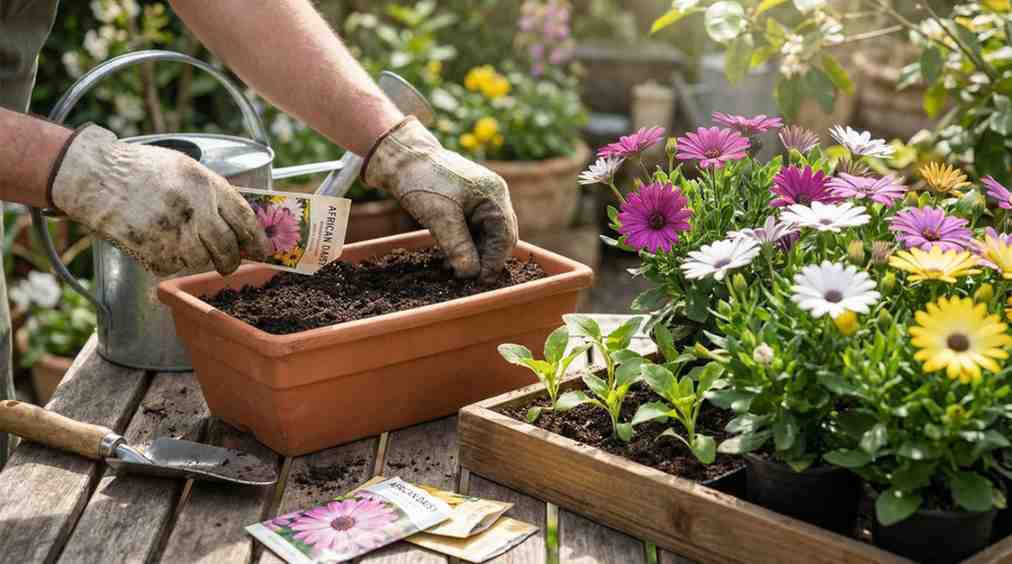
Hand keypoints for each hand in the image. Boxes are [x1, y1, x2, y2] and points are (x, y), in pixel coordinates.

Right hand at [49, 124, 267, 275]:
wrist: (96, 176)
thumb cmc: (142, 170)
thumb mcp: (186, 168)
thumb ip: (214, 193)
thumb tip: (241, 222)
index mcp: (206, 185)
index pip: (244, 219)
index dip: (257, 239)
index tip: (264, 250)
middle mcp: (194, 209)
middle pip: (227, 248)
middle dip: (232, 259)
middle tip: (230, 262)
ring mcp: (173, 232)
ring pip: (201, 260)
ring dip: (198, 257)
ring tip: (183, 241)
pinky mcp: (151, 250)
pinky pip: (173, 266)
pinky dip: (172, 261)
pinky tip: (160, 243)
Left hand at [363, 117, 518, 281]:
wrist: (401, 159)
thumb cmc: (421, 181)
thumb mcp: (439, 217)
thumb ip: (458, 245)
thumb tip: (471, 273)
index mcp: (493, 195)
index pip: (504, 236)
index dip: (493, 262)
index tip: (479, 282)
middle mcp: (494, 196)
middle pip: (500, 237)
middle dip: (486, 260)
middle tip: (469, 281)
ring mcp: (482, 199)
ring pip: (487, 236)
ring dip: (475, 255)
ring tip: (455, 273)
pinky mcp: (469, 204)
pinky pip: (475, 230)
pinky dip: (466, 246)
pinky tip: (451, 259)